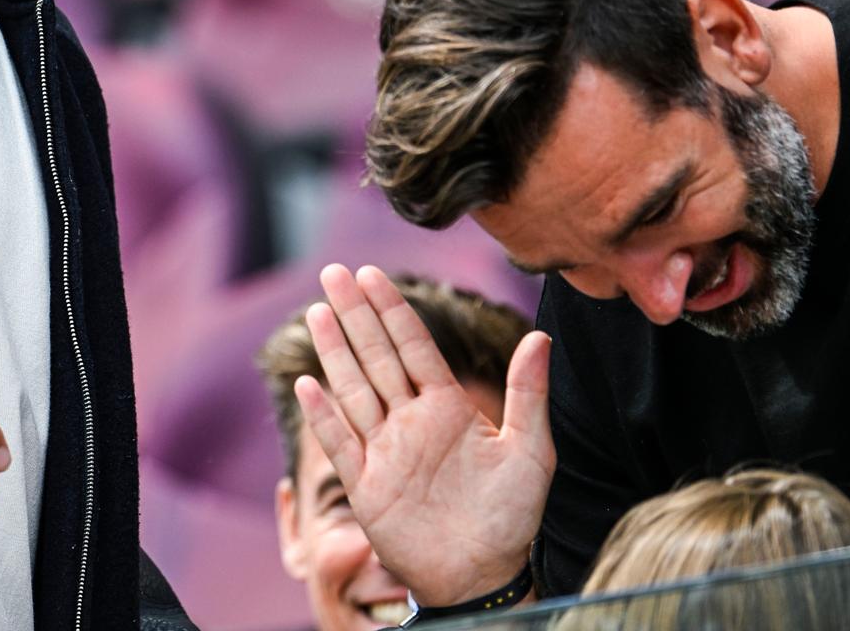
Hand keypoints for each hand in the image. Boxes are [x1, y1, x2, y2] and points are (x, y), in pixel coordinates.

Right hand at [298, 264, 554, 606]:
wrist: (483, 577)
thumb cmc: (512, 517)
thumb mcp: (531, 452)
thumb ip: (529, 393)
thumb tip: (541, 335)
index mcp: (445, 406)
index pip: (413, 346)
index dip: (392, 309)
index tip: (372, 273)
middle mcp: (409, 421)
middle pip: (376, 357)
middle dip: (355, 314)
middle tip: (334, 272)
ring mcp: (384, 450)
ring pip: (353, 390)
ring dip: (335, 352)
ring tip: (317, 312)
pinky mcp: (367, 486)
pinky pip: (341, 444)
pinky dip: (323, 416)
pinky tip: (308, 386)